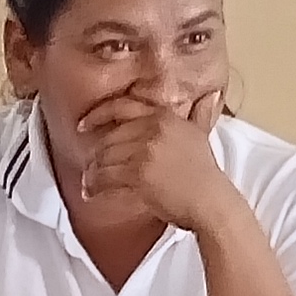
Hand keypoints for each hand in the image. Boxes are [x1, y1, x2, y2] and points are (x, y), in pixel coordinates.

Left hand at [67, 86, 243, 235]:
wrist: (210, 201)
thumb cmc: (205, 174)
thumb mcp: (201, 135)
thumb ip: (200, 114)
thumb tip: (212, 94)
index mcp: (164, 116)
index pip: (122, 106)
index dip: (98, 114)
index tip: (82, 124)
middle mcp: (153, 129)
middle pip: (109, 137)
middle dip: (96, 155)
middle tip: (90, 168)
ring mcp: (145, 150)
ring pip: (104, 157)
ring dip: (92, 173)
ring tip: (89, 183)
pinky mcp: (138, 173)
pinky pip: (105, 176)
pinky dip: (94, 186)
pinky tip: (91, 193)